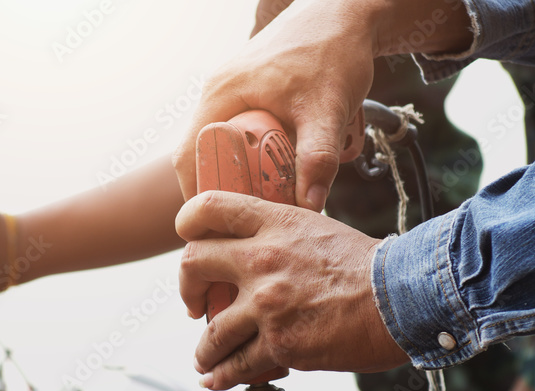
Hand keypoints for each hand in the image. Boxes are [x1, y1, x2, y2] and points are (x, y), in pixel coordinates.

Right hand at [173, 0, 376, 211]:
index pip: (188, 157)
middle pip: (201, 155)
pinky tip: (274, 173)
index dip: (196, 196)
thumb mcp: (327, 109)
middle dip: (221, 191)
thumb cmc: (333, 51)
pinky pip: (237, 132)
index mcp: (221, 94)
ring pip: (221, 145)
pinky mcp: (248, 91)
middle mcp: (218, 91)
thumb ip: (317, 158)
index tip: (214, 226)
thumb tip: (309, 207)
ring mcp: (231, 90)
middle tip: (242, 223)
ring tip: (259, 203)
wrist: (346, 13)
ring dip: (238, 175)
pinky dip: (250, 156)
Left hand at [176, 191, 408, 389]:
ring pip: (212, 330)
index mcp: (275, 224)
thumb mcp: (320, 232)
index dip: (188, 222)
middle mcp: (263, 260)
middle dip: (186, 289)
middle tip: (193, 306)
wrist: (402, 300)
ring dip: (204, 349)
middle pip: (194, 264)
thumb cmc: (370, 268)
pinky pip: (238, 365)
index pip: (210, 208)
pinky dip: (222, 376)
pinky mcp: (280, 342)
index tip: (186, 239)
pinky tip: (217, 379)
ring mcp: (268, 303)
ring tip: (205, 359)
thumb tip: (260, 253)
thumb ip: (283, 239)